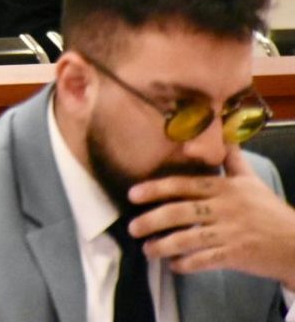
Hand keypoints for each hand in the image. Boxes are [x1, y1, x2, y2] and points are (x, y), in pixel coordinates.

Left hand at [127, 147, 294, 288]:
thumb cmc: (270, 211)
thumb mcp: (251, 182)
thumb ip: (233, 161)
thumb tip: (225, 136)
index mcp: (225, 188)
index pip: (184, 185)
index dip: (156, 189)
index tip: (132, 194)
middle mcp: (225, 208)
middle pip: (181, 212)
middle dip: (152, 220)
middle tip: (131, 227)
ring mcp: (230, 232)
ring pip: (189, 238)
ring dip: (164, 245)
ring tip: (147, 250)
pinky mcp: (236, 255)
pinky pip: (206, 260)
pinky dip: (187, 264)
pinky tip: (173, 265)